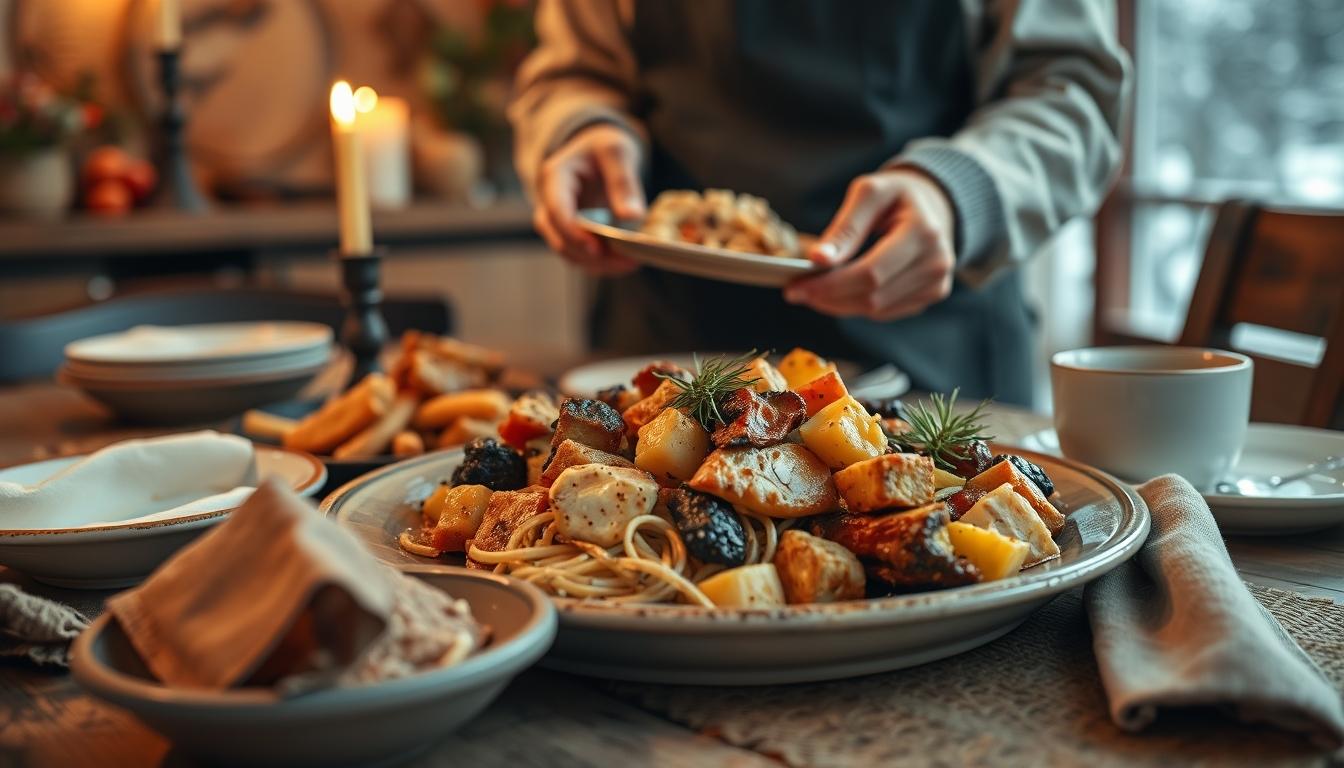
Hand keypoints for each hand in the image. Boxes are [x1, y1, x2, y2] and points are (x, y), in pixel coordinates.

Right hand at [533, 123, 646, 274]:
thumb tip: (632, 217)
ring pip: (569, 252)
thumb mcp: (617, 152)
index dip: (572, 233)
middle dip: (590, 254)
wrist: (598, 150)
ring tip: (630, 263)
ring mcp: (558, 221)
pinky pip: (581, 255)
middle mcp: (549, 202)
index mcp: (554, 177)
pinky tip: (626, 262)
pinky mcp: (572, 233)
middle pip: (558, 238)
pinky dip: (601, 263)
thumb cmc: (605, 146)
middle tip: (625, 261)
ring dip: (597, 264)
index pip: (555, 210)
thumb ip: (623, 181)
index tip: (597, 248)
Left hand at [784, 169, 956, 320]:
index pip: (871, 272)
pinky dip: (856, 305)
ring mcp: (937, 284)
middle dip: (828, 297)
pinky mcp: (932, 295)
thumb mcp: (869, 193)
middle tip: (796, 292)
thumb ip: (845, 227)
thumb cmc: (896, 195)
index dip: (830, 284)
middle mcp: (936, 263)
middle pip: (872, 297)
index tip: (794, 286)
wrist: (934, 204)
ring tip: (812, 290)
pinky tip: (838, 292)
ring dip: (838, 304)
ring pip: (875, 310)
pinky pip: (885, 312)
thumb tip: (818, 259)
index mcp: (923, 232)